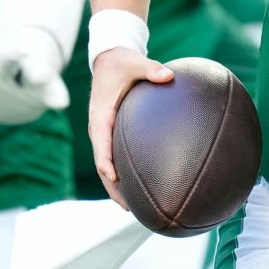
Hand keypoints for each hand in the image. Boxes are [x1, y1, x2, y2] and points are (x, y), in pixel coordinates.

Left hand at [0, 29, 69, 128]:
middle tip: (15, 54)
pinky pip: (52, 93)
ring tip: (42, 76)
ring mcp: (26, 79)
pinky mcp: (44, 91)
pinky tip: (59, 103)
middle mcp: (5, 69)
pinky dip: (56, 96)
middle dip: (9, 58)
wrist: (21, 83)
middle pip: (6, 62)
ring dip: (36, 73)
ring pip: (32, 72)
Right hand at [89, 47, 172, 208]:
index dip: (107, 164)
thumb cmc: (122, 63)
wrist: (109, 60)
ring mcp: (104, 133)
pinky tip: (143, 184)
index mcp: (101, 117)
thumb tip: (168, 75)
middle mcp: (99, 129)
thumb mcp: (134, 62)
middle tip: (130, 208)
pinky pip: (116, 157)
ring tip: (136, 208)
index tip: (116, 180)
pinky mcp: (112, 133)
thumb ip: (150, 69)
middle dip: (113, 188)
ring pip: (108, 167)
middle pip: (103, 166)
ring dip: (117, 187)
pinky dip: (124, 172)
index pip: (101, 145)